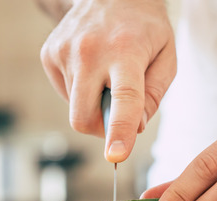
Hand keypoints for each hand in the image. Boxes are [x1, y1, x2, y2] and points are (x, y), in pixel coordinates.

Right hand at [40, 0, 175, 162]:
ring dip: (93, 103)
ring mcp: (64, 51)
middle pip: (84, 116)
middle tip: (118, 116)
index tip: (116, 156)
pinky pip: (64, 93)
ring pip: (75, 107)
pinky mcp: (49, 54)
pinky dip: (81, 91)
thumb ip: (154, 96)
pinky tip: (92, 68)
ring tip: (107, 74)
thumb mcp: (166, 57)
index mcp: (125, 51)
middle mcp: (89, 51)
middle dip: (101, 130)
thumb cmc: (145, 29)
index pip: (123, 99)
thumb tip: (135, 128)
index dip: (119, 131)